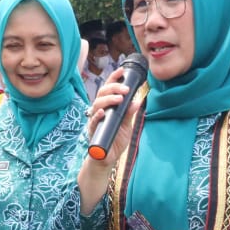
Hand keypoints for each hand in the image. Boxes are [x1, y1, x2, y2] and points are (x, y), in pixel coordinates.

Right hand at [77, 69, 144, 212]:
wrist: (107, 159)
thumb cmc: (115, 140)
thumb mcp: (126, 125)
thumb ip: (129, 114)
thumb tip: (137, 101)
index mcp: (107, 107)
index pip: (109, 89)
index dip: (113, 78)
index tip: (122, 70)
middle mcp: (99, 111)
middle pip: (102, 93)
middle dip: (113, 88)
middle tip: (125, 89)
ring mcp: (95, 120)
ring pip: (96, 104)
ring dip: (108, 100)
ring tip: (119, 98)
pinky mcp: (93, 131)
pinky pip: (93, 121)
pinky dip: (97, 115)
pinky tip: (103, 112)